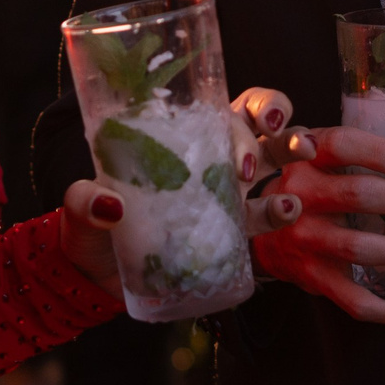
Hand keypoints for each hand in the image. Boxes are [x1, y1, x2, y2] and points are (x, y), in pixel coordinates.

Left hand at [58, 85, 306, 301]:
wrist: (95, 279)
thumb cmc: (90, 230)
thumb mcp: (80, 209)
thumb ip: (87, 202)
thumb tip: (110, 205)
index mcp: (178, 138)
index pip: (226, 107)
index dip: (257, 104)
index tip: (264, 116)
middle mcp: (208, 159)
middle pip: (257, 127)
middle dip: (279, 124)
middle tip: (279, 134)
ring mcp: (222, 195)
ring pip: (271, 163)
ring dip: (291, 154)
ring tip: (304, 158)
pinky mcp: (228, 234)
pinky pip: (262, 216)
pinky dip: (280, 210)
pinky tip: (287, 209)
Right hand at [246, 120, 384, 324]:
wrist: (256, 230)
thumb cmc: (312, 185)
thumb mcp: (329, 159)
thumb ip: (384, 158)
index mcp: (308, 157)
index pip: (341, 145)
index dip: (378, 152)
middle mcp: (300, 195)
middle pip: (356, 195)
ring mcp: (304, 239)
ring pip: (357, 247)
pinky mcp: (311, 276)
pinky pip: (352, 298)